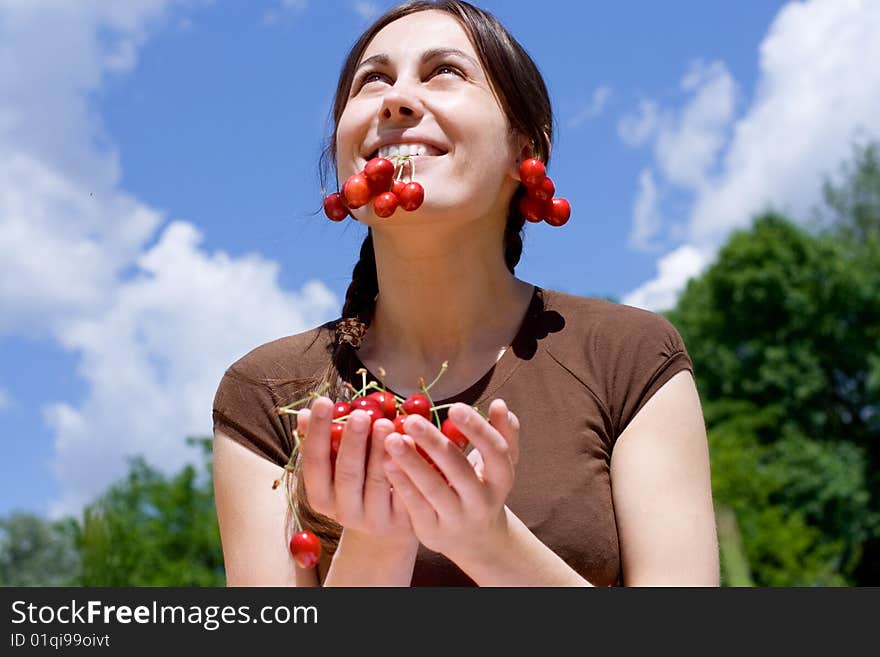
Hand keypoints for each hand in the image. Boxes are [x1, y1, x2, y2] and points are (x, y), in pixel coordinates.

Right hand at [297, 396, 414, 545]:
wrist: (388, 527)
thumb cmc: (359, 484)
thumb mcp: (337, 467)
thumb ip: (324, 440)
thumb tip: (305, 412)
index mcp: (321, 497)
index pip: (314, 462)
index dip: (317, 432)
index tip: (322, 401)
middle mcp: (344, 512)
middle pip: (346, 474)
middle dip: (353, 442)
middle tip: (361, 414)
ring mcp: (374, 518)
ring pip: (377, 482)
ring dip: (380, 450)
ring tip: (386, 422)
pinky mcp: (402, 520)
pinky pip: (405, 491)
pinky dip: (406, 466)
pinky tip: (410, 442)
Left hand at [381, 398, 519, 561]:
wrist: (475, 538)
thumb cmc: (482, 486)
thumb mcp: (497, 463)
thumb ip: (503, 432)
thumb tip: (500, 403)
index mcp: (502, 478)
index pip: (495, 451)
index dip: (477, 429)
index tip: (454, 407)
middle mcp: (482, 500)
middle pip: (459, 469)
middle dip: (434, 443)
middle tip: (411, 420)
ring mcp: (457, 518)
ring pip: (434, 488)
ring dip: (412, 462)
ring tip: (392, 439)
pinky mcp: (433, 531)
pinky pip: (415, 505)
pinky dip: (402, 483)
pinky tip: (387, 462)